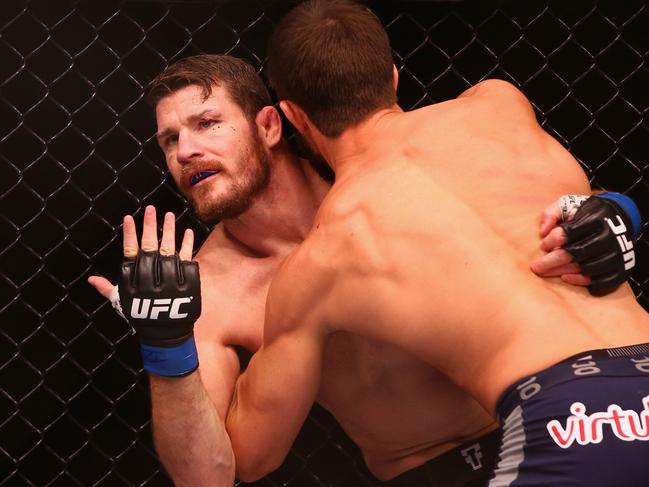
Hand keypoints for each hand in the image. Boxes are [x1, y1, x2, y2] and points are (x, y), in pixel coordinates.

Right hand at [88, 205, 200, 375]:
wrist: (165, 334)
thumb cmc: (141, 315)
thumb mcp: (121, 302)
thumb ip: (107, 288)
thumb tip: (90, 279)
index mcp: (134, 278)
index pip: (130, 251)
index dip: (129, 234)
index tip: (129, 217)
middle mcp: (151, 274)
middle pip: (150, 245)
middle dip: (150, 225)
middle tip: (151, 209)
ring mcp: (171, 276)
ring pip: (169, 247)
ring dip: (169, 230)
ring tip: (169, 214)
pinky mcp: (187, 279)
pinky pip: (187, 258)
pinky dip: (188, 244)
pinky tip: (187, 231)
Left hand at [531, 193, 640, 295]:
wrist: (620, 217)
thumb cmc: (586, 213)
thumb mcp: (568, 204)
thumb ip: (551, 213)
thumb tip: (543, 231)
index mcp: (596, 218)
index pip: (568, 233)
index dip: (551, 241)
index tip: (543, 245)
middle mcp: (609, 236)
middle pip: (575, 253)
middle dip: (551, 261)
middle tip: (535, 267)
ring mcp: (617, 253)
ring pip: (585, 268)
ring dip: (562, 271)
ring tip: (546, 272)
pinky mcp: (622, 268)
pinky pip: (601, 280)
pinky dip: (583, 281)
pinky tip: (566, 277)